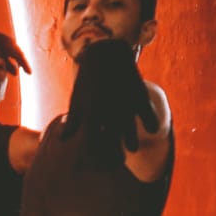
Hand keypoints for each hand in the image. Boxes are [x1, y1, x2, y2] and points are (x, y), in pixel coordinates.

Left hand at [61, 38, 158, 162]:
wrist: (105, 52)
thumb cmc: (87, 80)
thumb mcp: (77, 100)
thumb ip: (72, 121)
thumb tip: (63, 140)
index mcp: (90, 111)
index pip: (90, 141)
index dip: (91, 156)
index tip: (93, 164)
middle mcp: (107, 108)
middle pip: (111, 138)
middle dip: (113, 153)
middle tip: (116, 162)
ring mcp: (123, 100)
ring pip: (129, 127)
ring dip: (130, 140)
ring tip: (131, 150)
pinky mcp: (137, 92)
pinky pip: (146, 111)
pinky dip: (150, 121)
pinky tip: (152, 130)